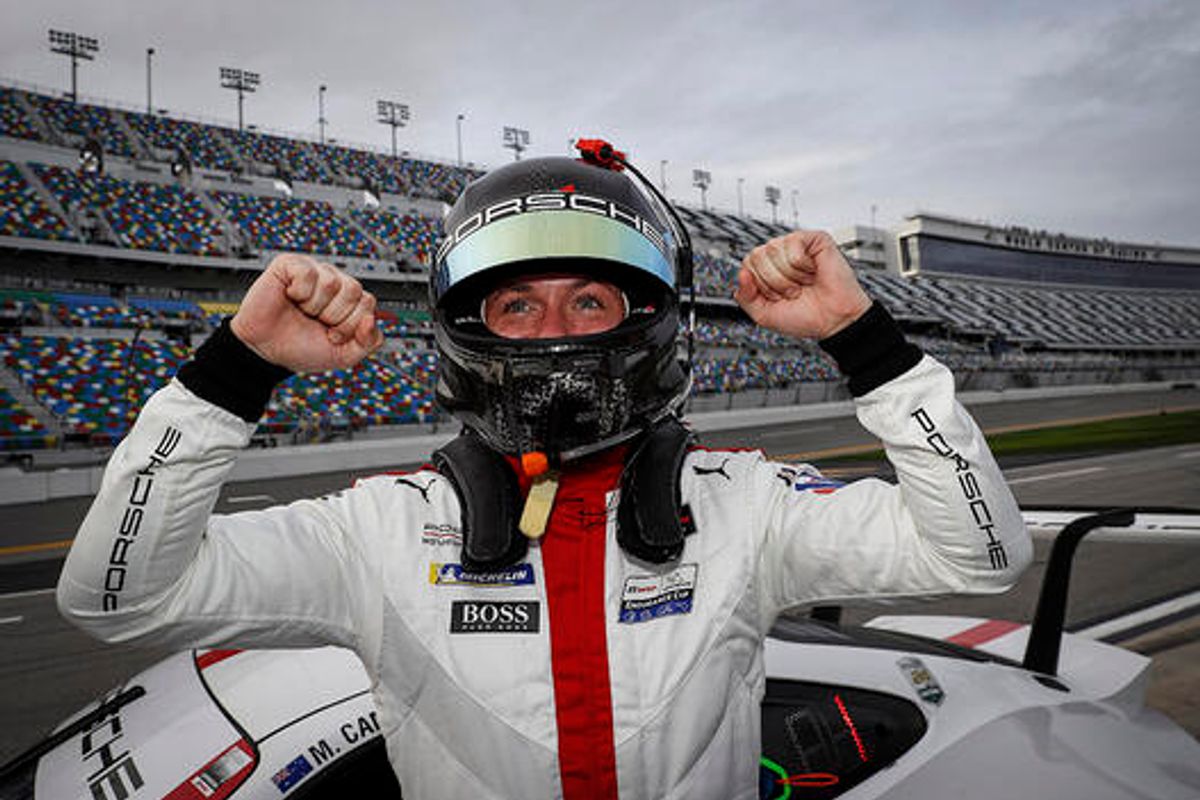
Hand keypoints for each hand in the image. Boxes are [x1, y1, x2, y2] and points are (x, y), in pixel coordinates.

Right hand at [230, 254, 383, 372]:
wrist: (265, 351)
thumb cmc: (302, 348)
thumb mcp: (343, 355)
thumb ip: (368, 342)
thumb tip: (371, 319)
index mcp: (350, 300)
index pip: (368, 303)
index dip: (350, 325)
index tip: (332, 335)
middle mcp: (334, 282)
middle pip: (354, 290)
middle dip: (334, 316)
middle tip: (316, 323)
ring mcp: (314, 271)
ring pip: (332, 282)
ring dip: (314, 306)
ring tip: (302, 311)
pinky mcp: (290, 265)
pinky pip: (308, 272)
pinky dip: (299, 292)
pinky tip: (291, 297)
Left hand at [733, 230, 871, 340]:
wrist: (833, 320)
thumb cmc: (805, 316)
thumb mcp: (764, 315)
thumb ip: (745, 297)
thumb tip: (741, 274)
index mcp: (766, 269)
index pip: (746, 265)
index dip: (760, 285)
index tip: (777, 297)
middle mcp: (779, 255)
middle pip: (757, 255)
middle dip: (774, 282)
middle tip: (793, 291)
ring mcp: (796, 245)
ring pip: (773, 250)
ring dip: (789, 276)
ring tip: (803, 283)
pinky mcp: (814, 239)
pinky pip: (793, 245)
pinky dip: (802, 265)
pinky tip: (812, 271)